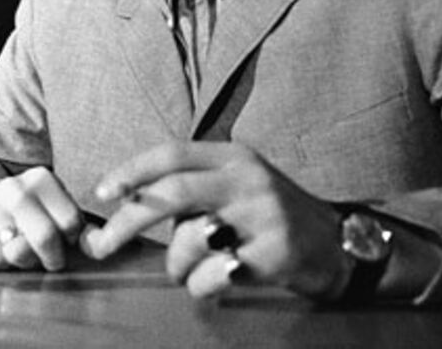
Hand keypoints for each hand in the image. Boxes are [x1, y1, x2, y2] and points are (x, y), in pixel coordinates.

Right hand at [0, 166, 92, 271]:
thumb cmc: (35, 218)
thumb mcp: (58, 214)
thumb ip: (79, 229)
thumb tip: (93, 243)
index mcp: (42, 178)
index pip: (71, 221)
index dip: (71, 241)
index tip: (65, 241)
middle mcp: (13, 186)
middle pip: (45, 236)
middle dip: (50, 257)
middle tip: (48, 260)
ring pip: (16, 249)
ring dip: (23, 261)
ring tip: (24, 253)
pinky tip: (0, 254)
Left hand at [81, 141, 348, 299]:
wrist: (340, 246)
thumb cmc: (271, 217)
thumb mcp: (237, 185)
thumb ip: (192, 186)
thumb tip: (126, 201)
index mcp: (232, 157)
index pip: (171, 154)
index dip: (132, 171)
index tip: (101, 192)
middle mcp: (247, 180)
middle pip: (172, 194)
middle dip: (128, 221)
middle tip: (102, 246)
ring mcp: (264, 216)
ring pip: (190, 241)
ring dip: (175, 265)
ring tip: (186, 272)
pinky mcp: (276, 255)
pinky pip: (214, 276)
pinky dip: (201, 287)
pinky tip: (214, 285)